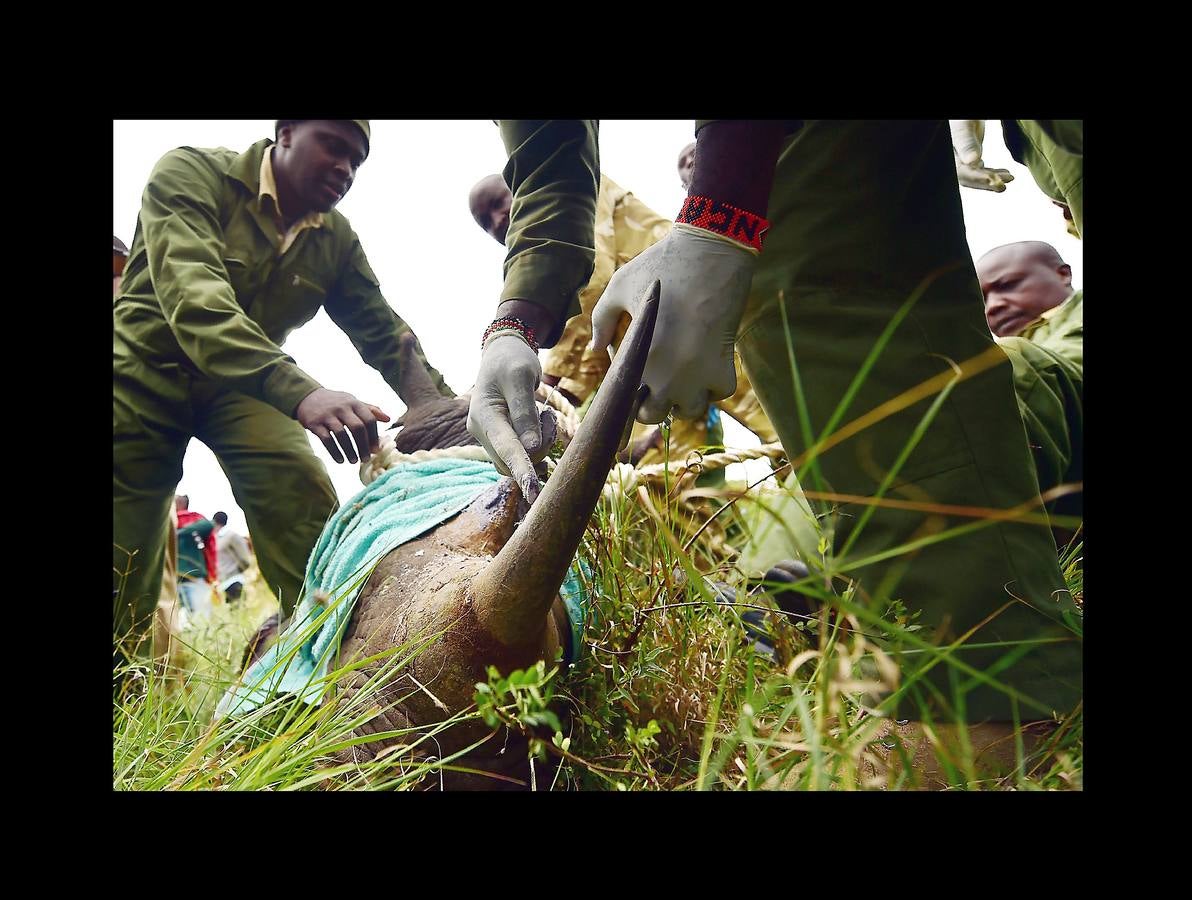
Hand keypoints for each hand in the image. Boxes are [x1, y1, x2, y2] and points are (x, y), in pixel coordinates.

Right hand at [296, 387, 390, 463]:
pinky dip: (335, 452)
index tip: (376, 450)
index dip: (374, 436)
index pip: (369, 419)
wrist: (307, 396)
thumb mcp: (353, 402)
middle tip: (366, 458)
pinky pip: (326, 440)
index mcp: (354, 403)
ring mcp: (327, 415)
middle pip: (357, 428)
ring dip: (349, 451)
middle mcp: (342, 408)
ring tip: (353, 461)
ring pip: (341, 435)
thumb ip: (370, 410)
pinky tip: (340, 460)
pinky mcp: (314, 423)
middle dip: (363, 446)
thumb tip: (388, 419)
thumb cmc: (336, 402)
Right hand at [467, 332, 546, 502]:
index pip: (506, 449)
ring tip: (544, 414)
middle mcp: (481, 431)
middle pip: (514, 459)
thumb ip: (525, 413)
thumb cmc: (512, 361)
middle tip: (547, 415)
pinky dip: (536, 444)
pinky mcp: (499, 440)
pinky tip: (541, 425)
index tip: (534, 493)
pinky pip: (520, 454)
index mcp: (483, 415)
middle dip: (539, 445)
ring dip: (540, 443)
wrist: (502, 354)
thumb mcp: (521, 377)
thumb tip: (531, 449)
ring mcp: (489, 437)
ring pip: (520, 459)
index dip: (521, 470)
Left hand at [590, 223, 755, 423]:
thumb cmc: (661, 266)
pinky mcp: (725, 364)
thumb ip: (601, 320)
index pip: (626, 400)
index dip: (625, 396)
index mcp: (641, 358)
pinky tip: (704, 367)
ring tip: (679, 376)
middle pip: (654, 415)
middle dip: (651, 401)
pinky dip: (712, 386)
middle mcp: (670, 375)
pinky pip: (719, 393)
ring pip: (689, 411)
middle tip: (653, 381)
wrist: (711, 250)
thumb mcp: (619, 287)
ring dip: (683, 399)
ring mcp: (700, 374)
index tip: (630, 382)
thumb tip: (596, 348)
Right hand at [949, 119, 1014, 191]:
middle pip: (970, 178)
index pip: (963, 174)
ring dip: (993, 179)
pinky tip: (1004, 173)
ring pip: (977, 175)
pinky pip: (980, 169)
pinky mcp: (971, 158)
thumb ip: (966, 142)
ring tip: (1009, 178)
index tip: (995, 181)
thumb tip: (972, 160)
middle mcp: (956, 161)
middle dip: (986, 183)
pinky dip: (992, 173)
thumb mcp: (964, 127)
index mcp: (952, 157)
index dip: (979, 179)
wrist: (964, 116)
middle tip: (1002, 185)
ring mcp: (964, 160)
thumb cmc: (962, 118)